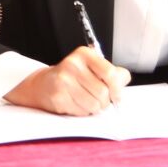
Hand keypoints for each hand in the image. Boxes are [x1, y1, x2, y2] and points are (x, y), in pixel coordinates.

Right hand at [4, 47, 132, 115]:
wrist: (43, 84)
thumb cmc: (74, 77)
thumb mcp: (93, 68)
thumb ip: (112, 73)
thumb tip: (124, 79)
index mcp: (85, 54)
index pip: (109, 73)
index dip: (117, 88)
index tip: (116, 96)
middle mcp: (73, 64)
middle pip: (103, 92)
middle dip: (104, 102)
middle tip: (99, 100)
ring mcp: (63, 80)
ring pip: (93, 104)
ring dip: (93, 108)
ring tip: (85, 101)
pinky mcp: (57, 96)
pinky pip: (81, 111)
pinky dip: (82, 112)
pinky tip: (75, 103)